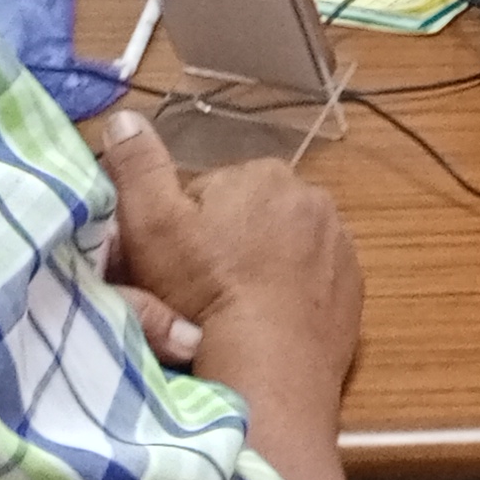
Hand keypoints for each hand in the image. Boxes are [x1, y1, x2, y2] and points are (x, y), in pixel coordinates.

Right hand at [94, 114, 364, 479]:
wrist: (269, 365)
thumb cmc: (204, 292)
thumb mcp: (151, 224)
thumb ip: (136, 164)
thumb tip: (124, 114)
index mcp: (262, 174)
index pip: (209, 192)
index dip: (182, 229)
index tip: (172, 265)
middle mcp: (312, 198)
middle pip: (250, 219)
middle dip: (226, 246)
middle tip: (198, 293)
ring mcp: (340, 245)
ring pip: (282, 250)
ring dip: (261, 271)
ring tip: (232, 311)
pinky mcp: (355, 289)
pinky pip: (313, 283)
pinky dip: (292, 296)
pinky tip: (268, 322)